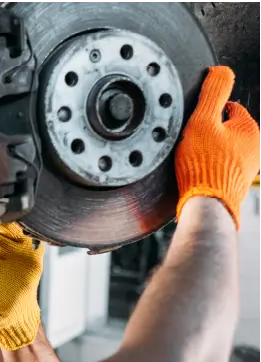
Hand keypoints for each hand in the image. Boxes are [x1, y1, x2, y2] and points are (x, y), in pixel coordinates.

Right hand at [175, 66, 259, 228]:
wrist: (206, 205)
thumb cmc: (204, 167)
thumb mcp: (203, 120)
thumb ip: (213, 93)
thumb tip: (221, 70)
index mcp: (250, 129)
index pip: (227, 107)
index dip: (207, 113)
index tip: (195, 124)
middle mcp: (254, 147)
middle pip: (224, 128)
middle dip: (207, 133)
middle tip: (192, 142)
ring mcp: (246, 166)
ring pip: (221, 147)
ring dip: (207, 150)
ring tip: (193, 158)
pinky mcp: (235, 181)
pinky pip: (219, 165)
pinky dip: (208, 166)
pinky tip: (197, 171)